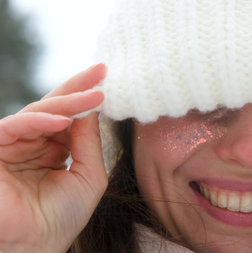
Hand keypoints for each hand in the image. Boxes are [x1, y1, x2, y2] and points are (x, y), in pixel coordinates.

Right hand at [0, 64, 107, 252]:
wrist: (36, 247)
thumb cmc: (62, 218)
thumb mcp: (89, 176)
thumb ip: (89, 143)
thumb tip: (92, 109)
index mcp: (54, 150)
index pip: (70, 116)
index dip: (87, 98)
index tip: (107, 78)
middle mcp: (33, 143)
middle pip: (55, 106)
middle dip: (79, 87)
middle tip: (101, 70)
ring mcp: (13, 144)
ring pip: (38, 111)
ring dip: (68, 102)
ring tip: (95, 95)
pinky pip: (15, 125)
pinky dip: (40, 120)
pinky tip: (64, 119)